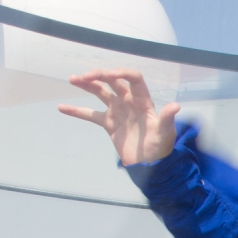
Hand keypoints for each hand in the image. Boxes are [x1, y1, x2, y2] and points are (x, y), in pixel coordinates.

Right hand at [59, 68, 181, 166]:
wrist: (150, 164)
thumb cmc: (161, 147)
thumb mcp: (166, 133)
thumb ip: (168, 119)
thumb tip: (175, 106)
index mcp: (143, 100)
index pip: (133, 79)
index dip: (122, 73)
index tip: (110, 74)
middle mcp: (129, 101)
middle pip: (113, 81)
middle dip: (99, 76)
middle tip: (84, 76)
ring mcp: (117, 111)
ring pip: (100, 92)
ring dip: (87, 84)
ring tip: (73, 79)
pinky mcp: (108, 123)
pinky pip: (90, 115)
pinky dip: (76, 111)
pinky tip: (61, 107)